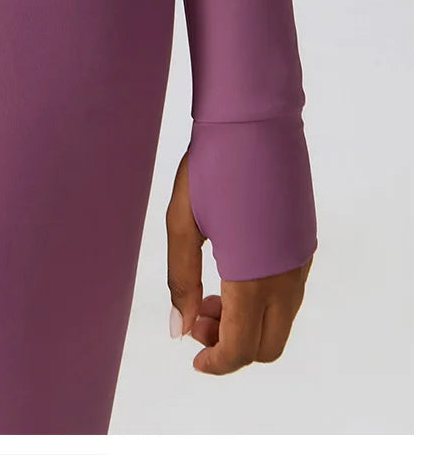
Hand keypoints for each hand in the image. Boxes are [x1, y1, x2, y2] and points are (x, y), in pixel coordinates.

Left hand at [166, 148, 312, 373]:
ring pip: (280, 323)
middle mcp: (286, 277)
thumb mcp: (182, 222)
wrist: (253, 122)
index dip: (217, 362)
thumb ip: (180, 279)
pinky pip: (288, 296)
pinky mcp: (305, 246)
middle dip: (231, 344)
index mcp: (253, 277)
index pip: (242, 348)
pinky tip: (230, 272)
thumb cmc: (210, 167)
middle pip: (267, 346)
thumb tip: (178, 330)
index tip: (193, 356)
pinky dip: (262, 302)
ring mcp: (300, 262)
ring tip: (207, 290)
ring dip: (246, 323)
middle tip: (195, 313)